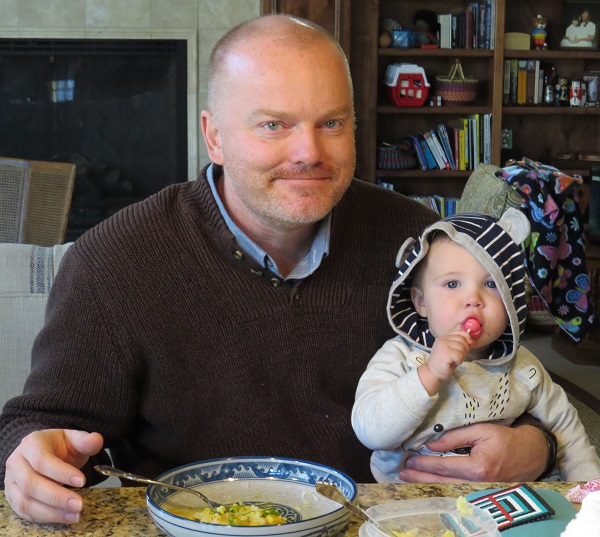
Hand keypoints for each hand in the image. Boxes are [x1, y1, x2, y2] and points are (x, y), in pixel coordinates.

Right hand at [4, 429, 103, 523]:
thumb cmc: (60, 447)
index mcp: (31, 444)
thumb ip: (85, 441)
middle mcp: (17, 463)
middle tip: (79, 504)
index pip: (42, 461)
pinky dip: (45, 517)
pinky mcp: (13, 498)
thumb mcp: (74, 439)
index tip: (83, 481)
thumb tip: (96, 440)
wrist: (45, 452)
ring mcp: (12, 482)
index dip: (61, 473)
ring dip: (51, 512)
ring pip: (26, 502)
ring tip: (75, 514)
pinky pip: (25, 513)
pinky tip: (65, 517)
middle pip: (31, 484)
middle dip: (57, 497)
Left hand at [398, 422, 546, 482]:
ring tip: (409, 480)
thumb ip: (455, 437)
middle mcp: (478, 484)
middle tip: (402, 473)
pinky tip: (429, 485)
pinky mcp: (482, 494)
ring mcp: (481, 492)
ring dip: (427, 486)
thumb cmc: (506, 439)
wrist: (531, 455)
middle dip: (420, 479)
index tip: (408, 460)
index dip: (423, 464)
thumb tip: (432, 445)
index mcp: (477, 467)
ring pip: (448, 490)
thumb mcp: (481, 430)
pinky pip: (457, 492)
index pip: (443, 467)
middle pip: (442, 483)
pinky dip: (441, 489)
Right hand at [418, 331, 471, 394]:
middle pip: (462, 340)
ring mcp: (443, 345)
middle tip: (457, 357)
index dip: (467, 338)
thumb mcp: (452, 350)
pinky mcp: (446, 353)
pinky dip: (459, 361)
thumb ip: (460, 344)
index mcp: (444, 337)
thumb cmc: (444, 363)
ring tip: (453, 360)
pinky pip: (460, 355)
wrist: (433, 373)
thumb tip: (471, 341)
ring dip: (461, 356)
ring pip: (462, 348)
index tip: (469, 345)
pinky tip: (452, 363)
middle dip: (464, 350)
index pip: (460, 332)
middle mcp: (443, 339)